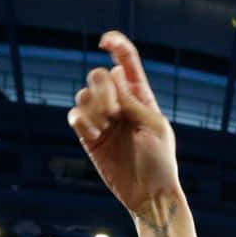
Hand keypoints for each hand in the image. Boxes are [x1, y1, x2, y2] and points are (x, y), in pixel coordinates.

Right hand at [67, 32, 180, 220]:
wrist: (150, 194)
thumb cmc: (160, 161)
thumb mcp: (153, 125)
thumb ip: (132, 100)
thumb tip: (114, 74)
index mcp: (140, 97)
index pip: (126, 62)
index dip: (116, 45)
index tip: (105, 41)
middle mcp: (120, 105)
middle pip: (98, 76)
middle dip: (102, 87)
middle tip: (114, 110)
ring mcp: (103, 121)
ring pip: (84, 95)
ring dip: (94, 106)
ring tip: (106, 127)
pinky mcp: (90, 139)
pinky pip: (75, 117)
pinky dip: (82, 120)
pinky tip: (95, 134)